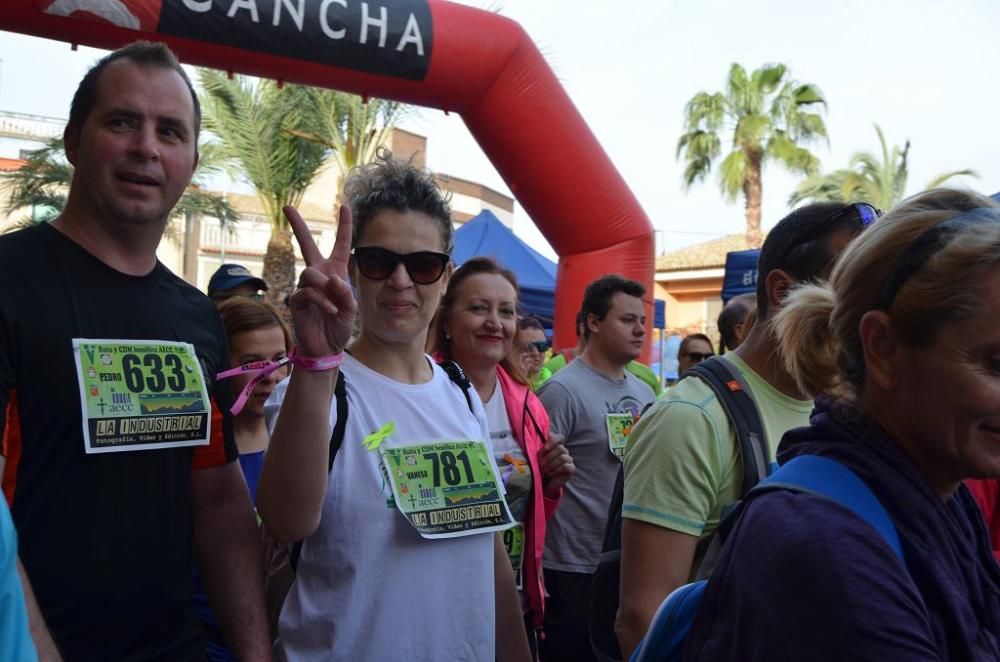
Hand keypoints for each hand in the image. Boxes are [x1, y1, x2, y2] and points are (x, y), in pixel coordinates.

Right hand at [285, 204, 357, 356]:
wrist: (327, 347)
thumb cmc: (339, 325)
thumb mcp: (351, 308)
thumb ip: (345, 292)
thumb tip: (331, 278)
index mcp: (336, 272)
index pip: (341, 245)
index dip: (344, 226)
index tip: (345, 206)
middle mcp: (319, 274)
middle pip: (307, 244)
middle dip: (298, 225)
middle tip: (287, 207)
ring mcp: (305, 286)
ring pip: (310, 274)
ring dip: (325, 288)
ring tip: (334, 306)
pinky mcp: (296, 299)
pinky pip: (307, 292)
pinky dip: (322, 301)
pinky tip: (330, 311)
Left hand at [540, 432, 572, 496]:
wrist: (543, 483)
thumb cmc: (541, 468)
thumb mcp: (539, 457)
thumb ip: (544, 447)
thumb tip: (549, 434)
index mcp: (556, 446)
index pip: (560, 437)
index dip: (553, 441)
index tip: (545, 448)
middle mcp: (564, 451)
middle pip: (560, 448)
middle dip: (549, 457)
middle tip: (542, 464)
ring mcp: (569, 460)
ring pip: (563, 457)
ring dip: (551, 465)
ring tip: (545, 471)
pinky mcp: (571, 468)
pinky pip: (565, 466)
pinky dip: (556, 470)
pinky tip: (551, 474)